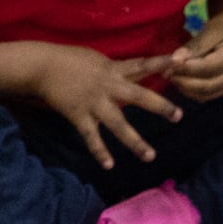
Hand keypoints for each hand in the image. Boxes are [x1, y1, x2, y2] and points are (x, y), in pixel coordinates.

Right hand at [32, 44, 183, 169]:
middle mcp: (108, 86)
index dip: (161, 63)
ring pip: (118, 124)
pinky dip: (99, 151)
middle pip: (139, 96)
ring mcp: (94, 103)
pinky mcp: (79, 115)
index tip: (181, 63)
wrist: (41, 67)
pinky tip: (109, 165)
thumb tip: (129, 72)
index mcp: (113, 69)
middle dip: (160, 106)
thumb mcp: (95, 58)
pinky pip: (92, 137)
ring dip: (135, 141)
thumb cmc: (67, 59)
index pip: (142, 64)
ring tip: (150, 156)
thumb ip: (113, 68)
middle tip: (178, 116)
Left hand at [159, 18, 222, 101]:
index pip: (206, 69)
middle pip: (207, 86)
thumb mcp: (211, 30)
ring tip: (173, 77)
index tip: (167, 65)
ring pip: (207, 94)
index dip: (185, 69)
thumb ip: (194, 46)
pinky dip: (194, 91)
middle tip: (166, 74)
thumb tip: (175, 60)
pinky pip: (210, 95)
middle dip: (183, 82)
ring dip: (186, 89)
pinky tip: (183, 81)